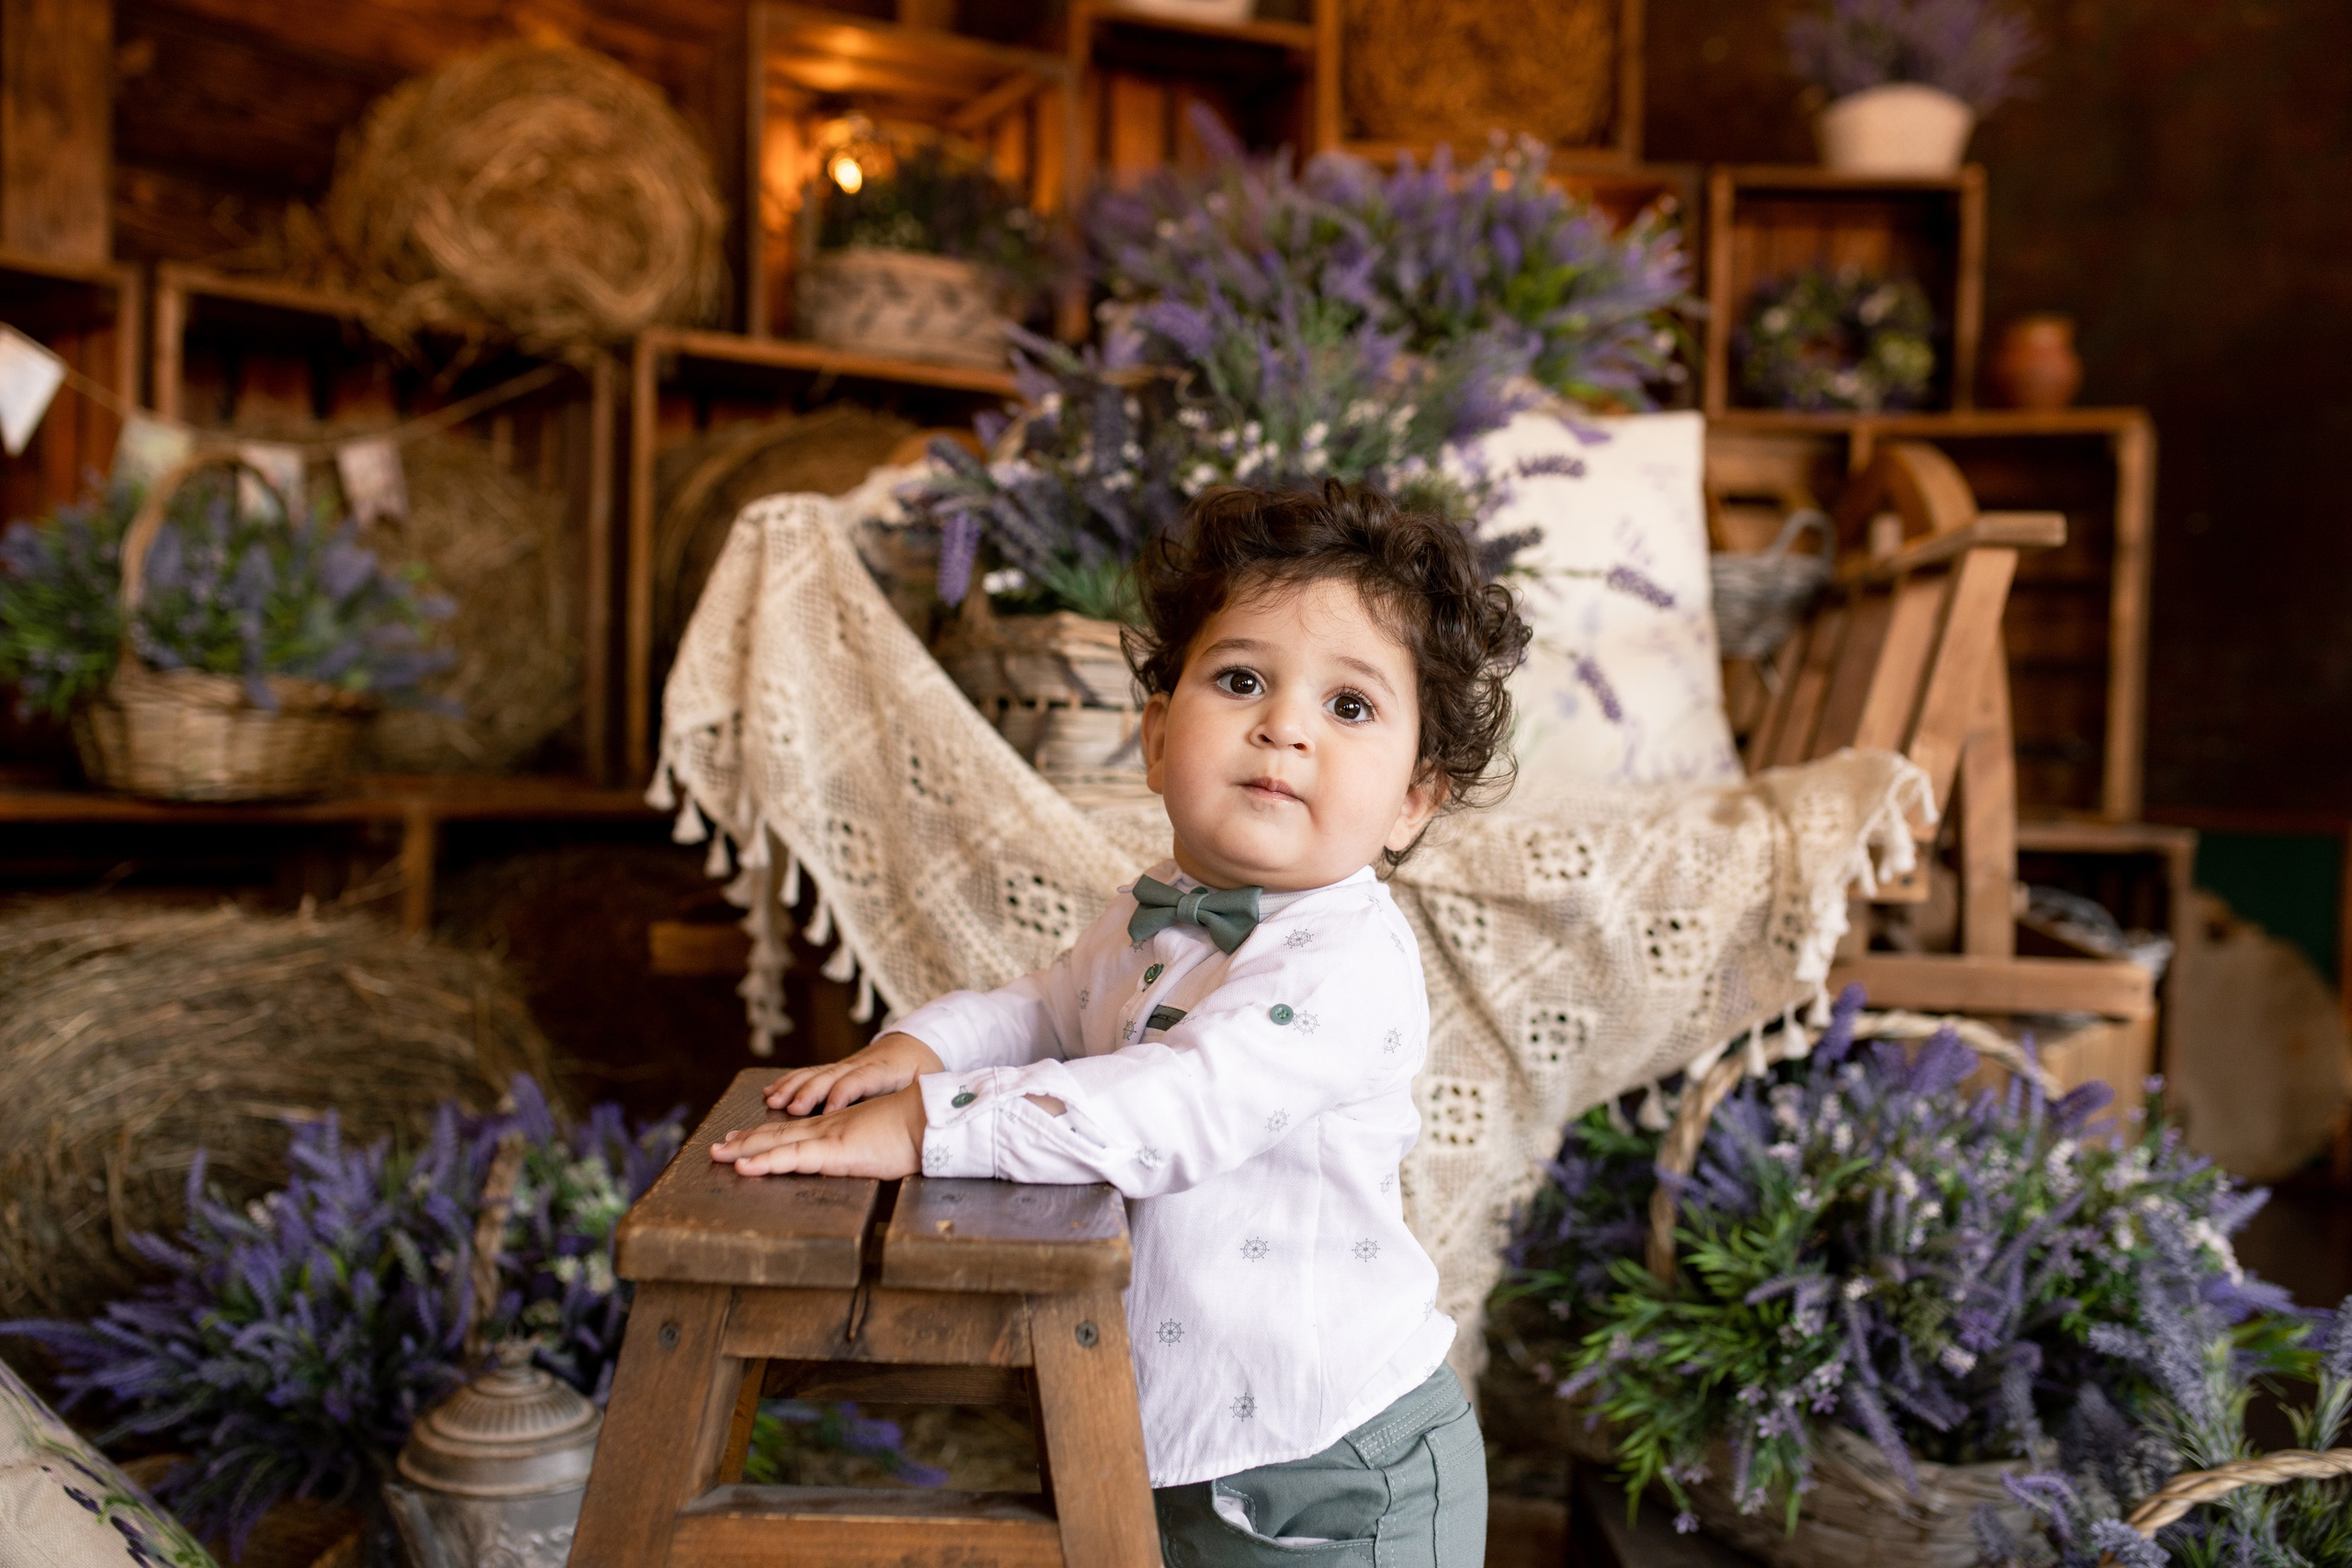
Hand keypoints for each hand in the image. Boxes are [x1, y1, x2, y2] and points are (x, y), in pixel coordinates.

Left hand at [710, 1085, 927, 1177]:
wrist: (931, 1118)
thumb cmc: (918, 1131)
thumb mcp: (888, 1141)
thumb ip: (874, 1147)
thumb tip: (877, 1154)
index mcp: (840, 1127)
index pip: (795, 1130)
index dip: (767, 1134)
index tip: (745, 1137)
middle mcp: (827, 1129)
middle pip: (777, 1134)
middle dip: (745, 1140)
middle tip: (719, 1145)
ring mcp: (827, 1138)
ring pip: (775, 1143)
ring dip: (744, 1149)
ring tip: (718, 1153)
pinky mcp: (832, 1151)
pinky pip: (790, 1158)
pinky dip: (764, 1162)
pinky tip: (744, 1167)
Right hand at [762, 1031, 943, 1116]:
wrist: (916, 1042)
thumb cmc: (923, 1067)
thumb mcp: (929, 1079)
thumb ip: (922, 1093)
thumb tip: (925, 1109)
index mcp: (883, 1069)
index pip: (860, 1080)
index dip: (843, 1093)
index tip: (829, 1111)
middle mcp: (859, 1064)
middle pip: (830, 1076)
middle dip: (807, 1091)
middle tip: (788, 1108)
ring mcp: (846, 1065)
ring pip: (815, 1074)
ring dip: (792, 1087)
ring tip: (772, 1101)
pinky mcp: (837, 1069)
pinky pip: (810, 1074)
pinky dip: (789, 1082)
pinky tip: (771, 1092)